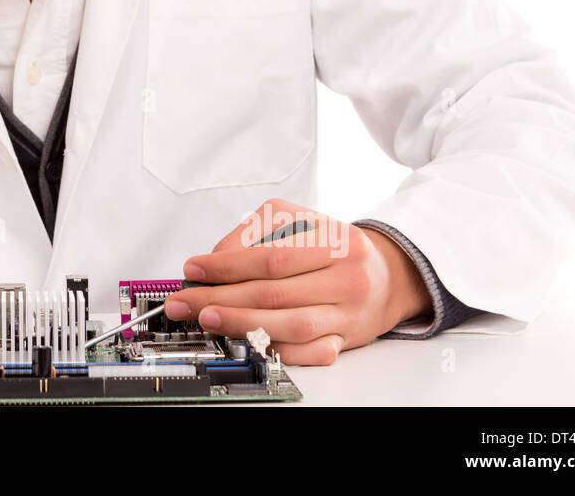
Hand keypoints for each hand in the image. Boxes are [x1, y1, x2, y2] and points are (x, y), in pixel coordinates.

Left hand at [162, 198, 431, 364]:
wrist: (387, 275)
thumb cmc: (336, 246)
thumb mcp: (300, 220)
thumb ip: (257, 232)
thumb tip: (216, 258)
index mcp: (337, 242)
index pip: (272, 258)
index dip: (227, 266)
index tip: (194, 269)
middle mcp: (346, 279)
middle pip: (274, 294)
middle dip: (221, 298)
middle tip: (187, 301)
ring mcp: (348, 315)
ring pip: (290, 327)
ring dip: (241, 325)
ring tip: (207, 319)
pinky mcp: (346, 342)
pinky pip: (309, 353)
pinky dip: (275, 349)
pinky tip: (246, 342)